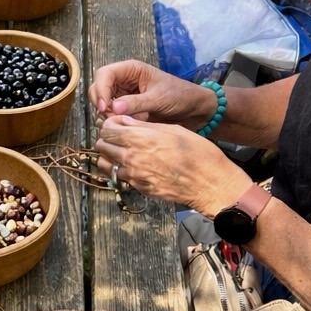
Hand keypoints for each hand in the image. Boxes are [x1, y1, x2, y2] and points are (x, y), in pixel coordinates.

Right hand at [89, 59, 214, 127]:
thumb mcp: (159, 98)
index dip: (101, 89)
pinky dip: (113, 121)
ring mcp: (124, 95)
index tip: (105, 108)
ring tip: (119, 124)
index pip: (105, 74)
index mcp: (131, 70)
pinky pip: (112, 114)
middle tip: (109, 119)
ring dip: (106, 114)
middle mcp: (124, 81)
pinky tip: (123, 127)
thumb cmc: (180, 96)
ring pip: (103, 102)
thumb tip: (113, 108)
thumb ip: (137, 103)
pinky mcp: (127, 109)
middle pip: (99, 87)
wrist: (195, 110)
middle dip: (100, 103)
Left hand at [95, 114, 249, 216]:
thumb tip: (124, 121)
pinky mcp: (138, 188)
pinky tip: (134, 165)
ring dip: (109, 156)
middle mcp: (131, 158)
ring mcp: (133, 176)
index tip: (118, 123)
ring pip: (105, 164)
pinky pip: (119, 177)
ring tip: (123, 151)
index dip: (110, 124)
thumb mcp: (172, 129)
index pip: (106, 129)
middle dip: (107, 138)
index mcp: (139, 139)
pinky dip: (120, 170)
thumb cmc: (197, 153)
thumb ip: (144, 126)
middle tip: (119, 136)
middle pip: (101, 146)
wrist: (209, 183)